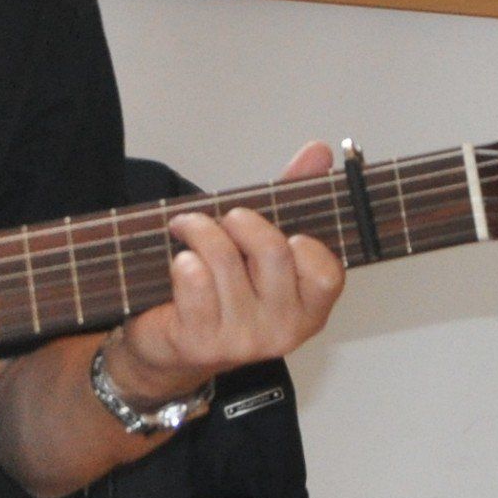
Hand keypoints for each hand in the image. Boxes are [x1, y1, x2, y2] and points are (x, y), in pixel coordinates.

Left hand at [103, 141, 347, 406]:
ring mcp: (241, 340)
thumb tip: (318, 151)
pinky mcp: (199, 341)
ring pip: (223, 260)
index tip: (286, 234)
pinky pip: (193, 280)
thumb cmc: (221, 293)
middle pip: (272, 253)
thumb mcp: (260, 246)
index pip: (327, 273)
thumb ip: (293, 199)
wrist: (170, 346)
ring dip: (199, 231)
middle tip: (227, 217)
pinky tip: (179, 262)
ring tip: (187, 228)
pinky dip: (181, 259)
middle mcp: (281, 331)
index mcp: (309, 310)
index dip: (305, 245)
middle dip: (243, 221)